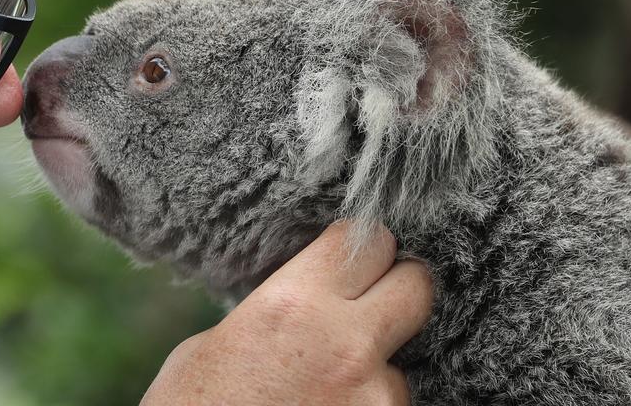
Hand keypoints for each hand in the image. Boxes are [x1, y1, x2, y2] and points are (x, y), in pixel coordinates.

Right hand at [141, 221, 432, 405]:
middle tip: (368, 305)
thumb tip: (303, 298)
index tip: (352, 259)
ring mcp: (376, 400)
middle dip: (396, 289)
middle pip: (416, 285)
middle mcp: (346, 347)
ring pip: (404, 361)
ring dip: (377, 369)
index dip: (360, 247)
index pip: (366, 240)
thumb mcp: (214, 344)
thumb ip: (272, 311)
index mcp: (293, 306)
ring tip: (324, 390)